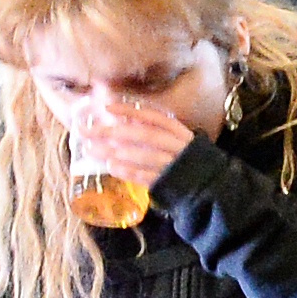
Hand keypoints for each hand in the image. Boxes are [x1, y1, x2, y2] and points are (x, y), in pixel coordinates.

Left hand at [74, 102, 198, 188]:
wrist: (208, 189)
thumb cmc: (184, 161)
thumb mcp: (174, 142)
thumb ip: (153, 132)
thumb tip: (120, 121)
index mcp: (179, 133)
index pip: (154, 117)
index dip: (131, 111)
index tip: (106, 108)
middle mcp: (178, 147)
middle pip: (145, 135)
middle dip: (114, 132)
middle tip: (88, 132)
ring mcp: (174, 165)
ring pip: (145, 155)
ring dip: (117, 152)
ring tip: (93, 151)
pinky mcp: (169, 183)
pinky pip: (147, 176)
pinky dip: (129, 172)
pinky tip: (111, 167)